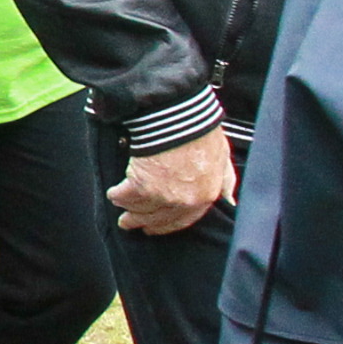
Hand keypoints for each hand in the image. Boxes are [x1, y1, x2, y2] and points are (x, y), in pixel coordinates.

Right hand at [107, 125, 236, 234]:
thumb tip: (229, 199)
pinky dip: (116, 194)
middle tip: (129, 222)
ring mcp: (161, 194)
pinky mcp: (139, 184)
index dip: (166, 225)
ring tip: (120, 208)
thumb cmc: (201, 132)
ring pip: (139, 209)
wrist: (180, 117)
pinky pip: (123, 195)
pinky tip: (113, 194)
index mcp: (204, 196)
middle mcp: (183, 200)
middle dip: (141, 221)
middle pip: (157, 218)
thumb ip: (226, 180)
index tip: (154, 225)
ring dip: (128, 209)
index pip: (184, 219)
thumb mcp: (223, 157)